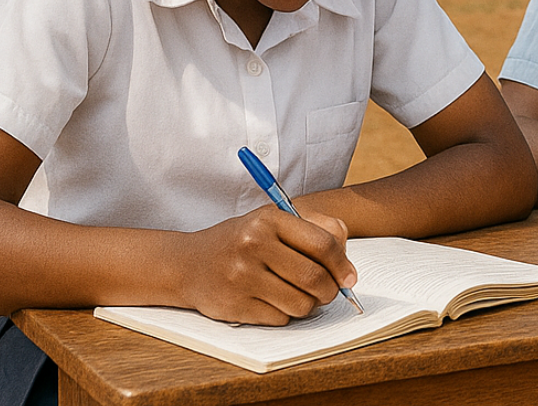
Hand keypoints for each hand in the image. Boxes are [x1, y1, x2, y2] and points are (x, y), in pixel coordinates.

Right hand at [180, 205, 355, 324]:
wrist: (188, 264)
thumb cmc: (242, 241)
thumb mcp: (274, 222)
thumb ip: (316, 231)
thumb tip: (347, 269)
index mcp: (270, 219)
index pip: (323, 243)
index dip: (343, 264)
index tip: (349, 278)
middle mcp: (254, 245)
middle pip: (315, 278)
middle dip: (330, 290)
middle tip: (328, 292)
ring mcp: (242, 277)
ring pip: (300, 304)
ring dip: (307, 305)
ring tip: (298, 295)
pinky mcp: (234, 305)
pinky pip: (280, 319)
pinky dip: (284, 315)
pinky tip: (272, 301)